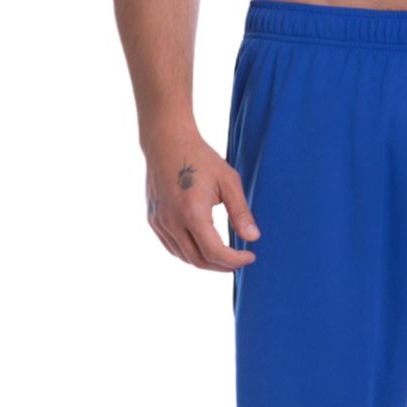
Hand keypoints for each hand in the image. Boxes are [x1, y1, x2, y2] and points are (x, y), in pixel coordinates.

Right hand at [143, 129, 258, 270]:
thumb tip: (253, 238)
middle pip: (199, 260)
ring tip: (225, 256)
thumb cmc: (200, 158)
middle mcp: (172, 221)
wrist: (166, 140)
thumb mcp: (228, 181)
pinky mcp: (154, 220)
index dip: (235, 260)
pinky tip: (204, 248)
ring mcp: (159, 222)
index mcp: (192, 212)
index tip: (250, 256)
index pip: (214, 252)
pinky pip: (172, 247)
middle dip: (223, 266)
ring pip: (184, 257)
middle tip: (240, 260)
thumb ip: (241, 212)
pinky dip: (190, 253)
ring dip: (207, 262)